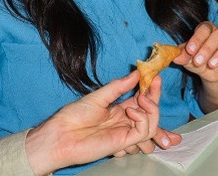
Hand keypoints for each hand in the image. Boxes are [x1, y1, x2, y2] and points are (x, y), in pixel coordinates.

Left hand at [24, 71, 177, 174]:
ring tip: (141, 99)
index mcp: (119, 111)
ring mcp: (125, 132)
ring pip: (152, 124)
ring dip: (152, 109)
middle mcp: (125, 122)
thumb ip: (118, 87)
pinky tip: (131, 111)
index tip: (155, 76)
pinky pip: (143, 131)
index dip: (150, 90)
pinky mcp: (123, 142)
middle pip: (150, 112)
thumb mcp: (98, 96)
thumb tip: (136, 74)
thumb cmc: (74, 116)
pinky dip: (143, 119)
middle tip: (155, 83)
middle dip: (155, 97)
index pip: (141, 101)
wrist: (62, 135)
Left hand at [173, 21, 217, 112]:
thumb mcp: (188, 58)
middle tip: (198, 61)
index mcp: (206, 29)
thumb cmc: (197, 59)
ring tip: (211, 65)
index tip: (189, 51)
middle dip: (207, 48)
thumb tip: (174, 57)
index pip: (203, 29)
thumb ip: (182, 56)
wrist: (210, 71)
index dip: (196, 39)